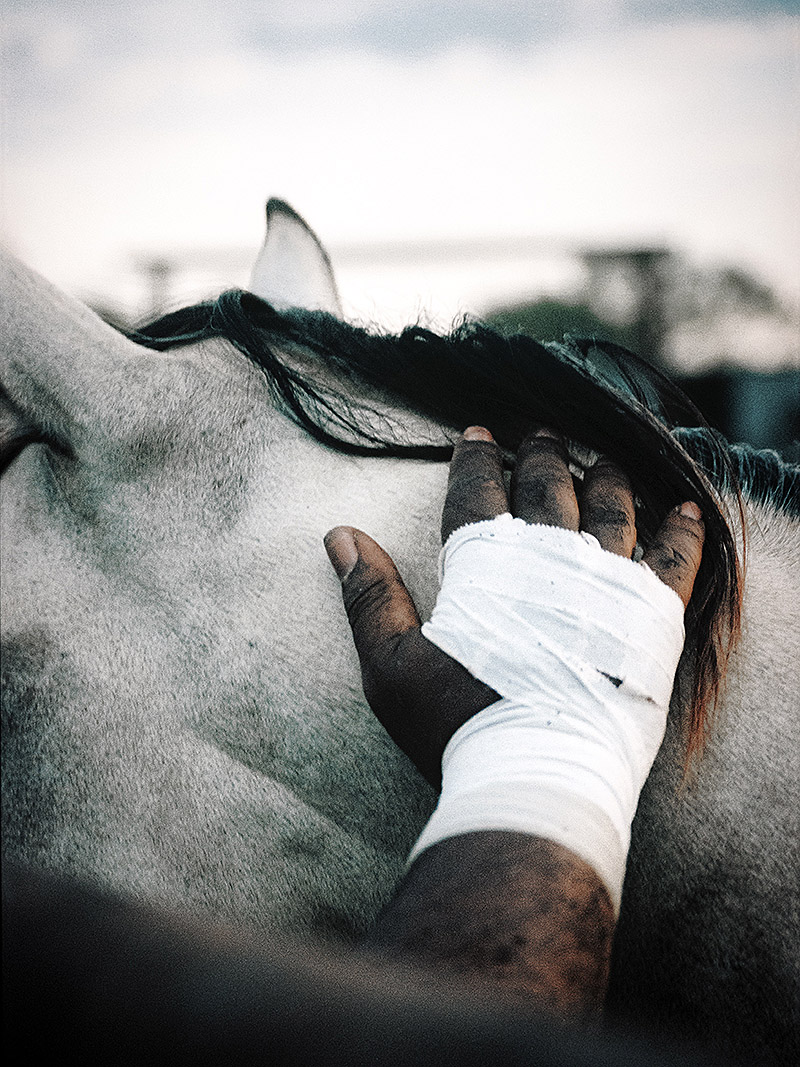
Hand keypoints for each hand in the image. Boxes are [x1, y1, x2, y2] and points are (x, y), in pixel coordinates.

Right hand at [325, 427, 703, 787]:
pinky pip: (678, 559)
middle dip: (542, 456)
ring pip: (613, 508)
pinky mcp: (652, 618)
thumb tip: (340, 535)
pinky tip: (688, 509)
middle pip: (548, 488)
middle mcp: (552, 559)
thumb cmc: (457, 725)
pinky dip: (684, 531)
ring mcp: (607, 584)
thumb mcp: (392, 665)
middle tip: (541, 435)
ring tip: (602, 461)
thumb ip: (371, 596)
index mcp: (488, 565)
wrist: (536, 778)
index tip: (476, 435)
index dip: (475, 459)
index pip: (478, 491)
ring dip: (605, 478)